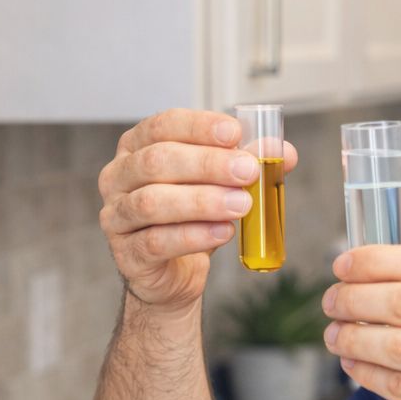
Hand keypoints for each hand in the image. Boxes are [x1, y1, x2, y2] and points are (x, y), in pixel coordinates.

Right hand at [99, 109, 299, 311]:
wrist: (172, 274)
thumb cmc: (190, 218)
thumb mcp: (219, 185)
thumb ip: (247, 164)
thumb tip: (284, 152)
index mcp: (137, 146)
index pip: (163, 125)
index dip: (199, 127)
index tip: (235, 133)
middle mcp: (118, 176)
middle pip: (157, 161)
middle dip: (207, 164)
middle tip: (247, 172)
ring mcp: (116, 216)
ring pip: (153, 202)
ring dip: (202, 201)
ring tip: (241, 205)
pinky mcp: (126, 254)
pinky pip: (156, 241)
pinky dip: (193, 235)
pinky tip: (223, 232)